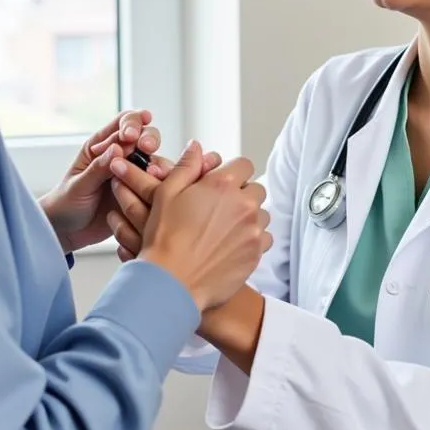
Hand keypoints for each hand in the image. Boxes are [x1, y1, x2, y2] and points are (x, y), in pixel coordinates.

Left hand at [39, 109, 161, 253]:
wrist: (68, 232)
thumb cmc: (66, 203)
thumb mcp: (78, 185)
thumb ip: (98, 167)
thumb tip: (118, 147)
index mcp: (101, 146)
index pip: (123, 123)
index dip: (131, 123)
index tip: (130, 135)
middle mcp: (121, 157)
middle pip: (145, 136)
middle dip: (149, 138)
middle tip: (146, 147)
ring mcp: (133, 175)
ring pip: (156, 161)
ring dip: (159, 164)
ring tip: (155, 172)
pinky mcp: (141, 194)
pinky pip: (158, 185)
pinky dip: (163, 185)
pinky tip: (160, 189)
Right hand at [128, 141, 272, 311]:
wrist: (170, 282)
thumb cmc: (164, 239)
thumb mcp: (166, 194)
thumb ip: (186, 166)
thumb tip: (196, 147)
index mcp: (222, 184)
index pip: (244, 164)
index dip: (232, 172)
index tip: (222, 184)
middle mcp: (243, 204)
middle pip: (256, 189)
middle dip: (242, 194)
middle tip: (221, 207)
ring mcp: (253, 230)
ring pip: (262, 214)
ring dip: (249, 216)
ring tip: (225, 228)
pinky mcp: (256, 253)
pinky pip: (265, 237)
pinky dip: (253, 239)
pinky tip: (232, 244)